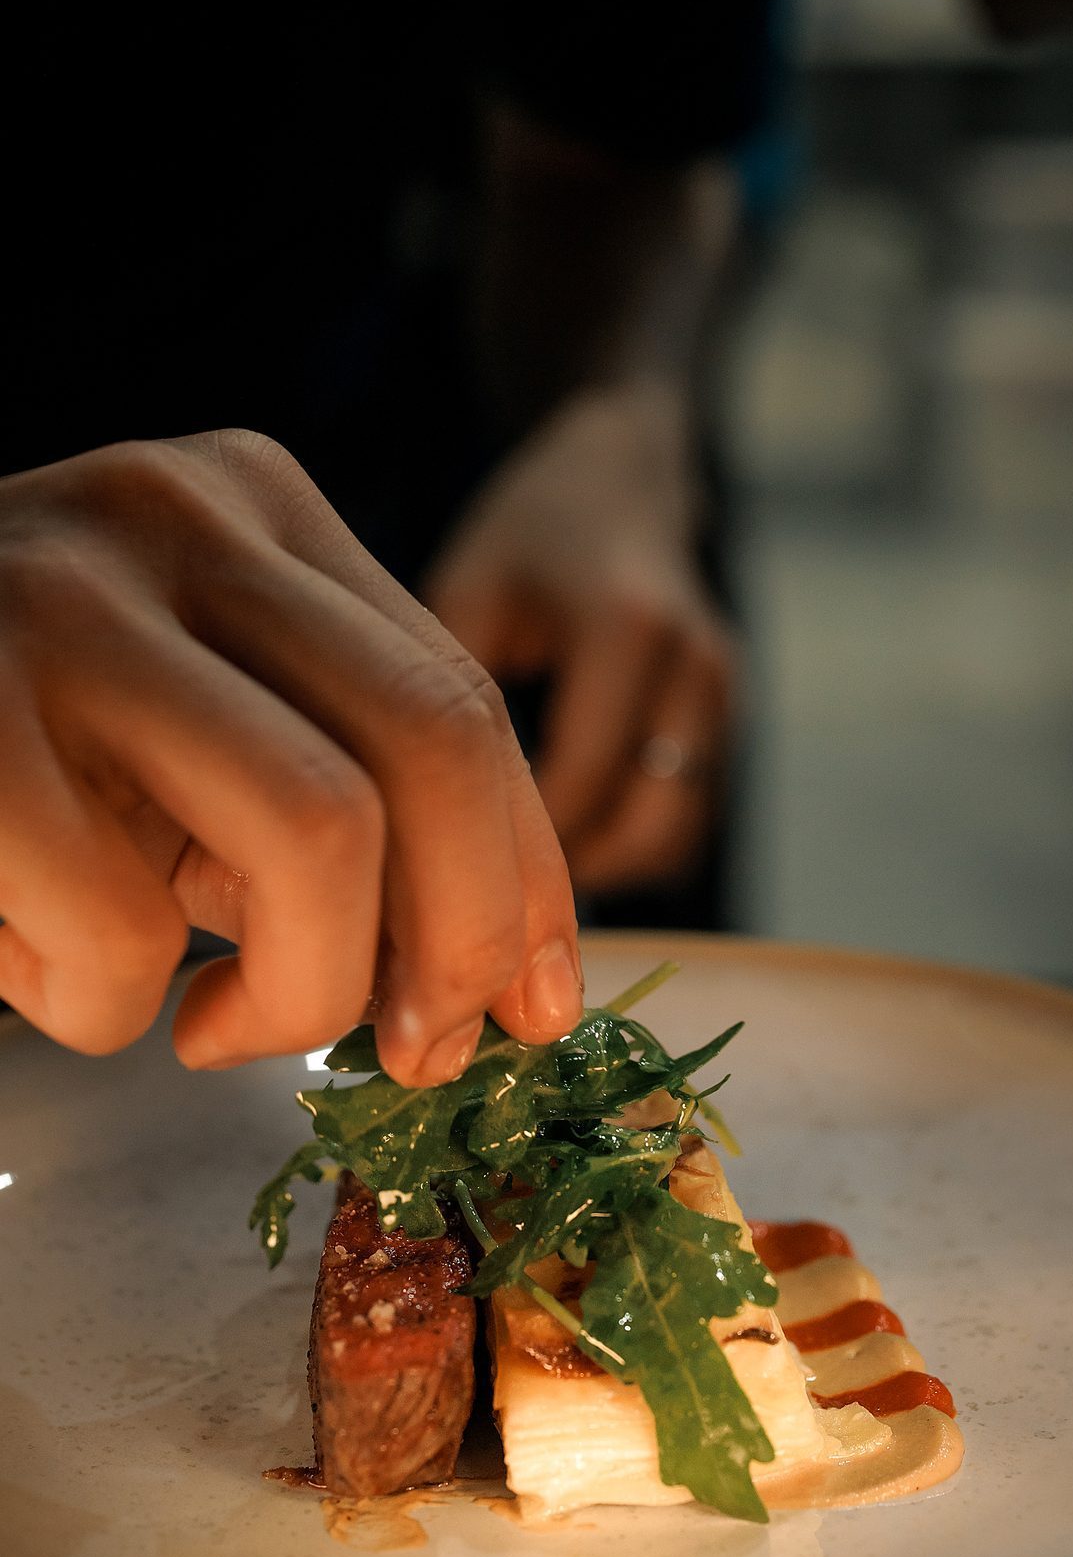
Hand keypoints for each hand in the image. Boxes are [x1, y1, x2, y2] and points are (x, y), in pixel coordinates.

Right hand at [0, 431, 581, 1081]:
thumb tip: (494, 976)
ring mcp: (58, 597)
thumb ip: (336, 801)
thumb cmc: (17, 738)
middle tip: (419, 1048)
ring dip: (295, 992)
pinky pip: (117, 924)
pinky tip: (52, 975)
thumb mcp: (192, 732)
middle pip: (432, 740)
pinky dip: (107, 1003)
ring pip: (315, 832)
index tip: (536, 1003)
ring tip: (210, 1028)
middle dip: (465, 936)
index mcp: (257, 509)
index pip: (460, 700)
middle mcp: (176, 517)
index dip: (525, 875)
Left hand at [426, 385, 737, 892]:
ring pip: (675, 837)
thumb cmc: (526, 539)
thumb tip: (414, 830)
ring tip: (515, 881)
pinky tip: (557, 848)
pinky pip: (686, 822)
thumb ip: (450, 702)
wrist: (624, 481)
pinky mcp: (731, 726)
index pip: (580, 781)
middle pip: (646, 827)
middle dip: (563, 876)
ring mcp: (726, 700)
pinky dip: (626, 849)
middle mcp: (697, 669)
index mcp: (629, 629)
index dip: (513, 847)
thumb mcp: (466, 595)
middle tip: (477, 894)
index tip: (441, 875)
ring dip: (600, 870)